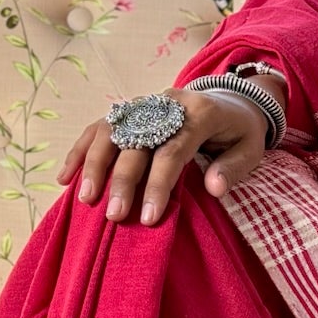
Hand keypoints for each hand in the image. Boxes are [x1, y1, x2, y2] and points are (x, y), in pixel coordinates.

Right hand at [56, 87, 271, 225]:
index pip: (173, 151)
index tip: (147, 218)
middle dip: (123, 180)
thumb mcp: (251, 150)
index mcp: (199, 113)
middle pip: (137, 141)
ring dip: (95, 165)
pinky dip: (81, 151)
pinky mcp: (131, 109)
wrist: (233, 99)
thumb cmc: (240, 132)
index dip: (158, 185)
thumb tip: (213, 188)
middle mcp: (167, 103)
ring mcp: (145, 103)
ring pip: (112, 130)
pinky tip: (66, 177)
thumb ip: (233, 168)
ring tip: (86, 199)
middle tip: (113, 215)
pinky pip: (100, 127)